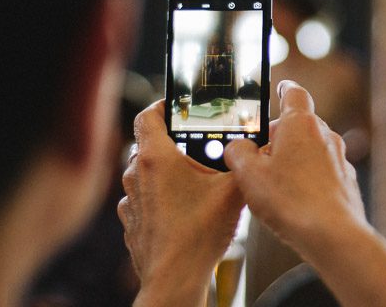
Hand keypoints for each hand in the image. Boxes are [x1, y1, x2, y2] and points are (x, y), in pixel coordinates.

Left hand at [118, 100, 243, 305]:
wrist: (175, 279)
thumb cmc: (198, 235)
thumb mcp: (232, 191)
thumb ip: (243, 164)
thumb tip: (256, 150)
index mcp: (155, 157)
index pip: (147, 114)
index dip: (163, 105)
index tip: (177, 107)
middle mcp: (135, 174)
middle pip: (149, 143)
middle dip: (173, 142)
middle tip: (197, 147)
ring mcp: (129, 199)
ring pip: (145, 171)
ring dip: (165, 170)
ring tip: (193, 180)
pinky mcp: (131, 220)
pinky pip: (142, 197)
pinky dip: (158, 195)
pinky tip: (182, 206)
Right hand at [224, 80, 366, 254]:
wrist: (333, 235)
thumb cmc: (292, 201)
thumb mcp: (248, 175)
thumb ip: (237, 153)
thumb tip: (236, 148)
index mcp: (301, 124)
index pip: (294, 93)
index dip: (285, 89)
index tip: (282, 87)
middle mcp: (324, 136)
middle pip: (300, 124)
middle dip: (280, 135)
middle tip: (260, 154)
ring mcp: (339, 159)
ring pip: (312, 149)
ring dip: (294, 158)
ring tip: (275, 181)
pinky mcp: (346, 182)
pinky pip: (323, 172)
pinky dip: (309, 178)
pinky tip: (295, 199)